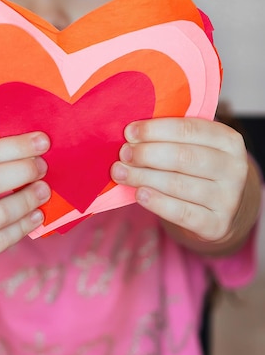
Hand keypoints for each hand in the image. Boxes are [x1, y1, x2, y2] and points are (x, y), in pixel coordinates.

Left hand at [111, 118, 257, 250]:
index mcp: (229, 140)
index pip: (189, 129)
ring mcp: (229, 199)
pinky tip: (139, 194)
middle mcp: (234, 168)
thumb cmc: (197, 170)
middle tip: (123, 154)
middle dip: (147, 154)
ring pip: (178, 185)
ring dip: (143, 177)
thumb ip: (169, 137)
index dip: (155, 130)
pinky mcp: (217, 225)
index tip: (130, 132)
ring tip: (120, 172)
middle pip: (183, 157)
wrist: (220, 209)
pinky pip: (182, 213)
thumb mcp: (194, 147)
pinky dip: (158, 203)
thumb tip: (130, 134)